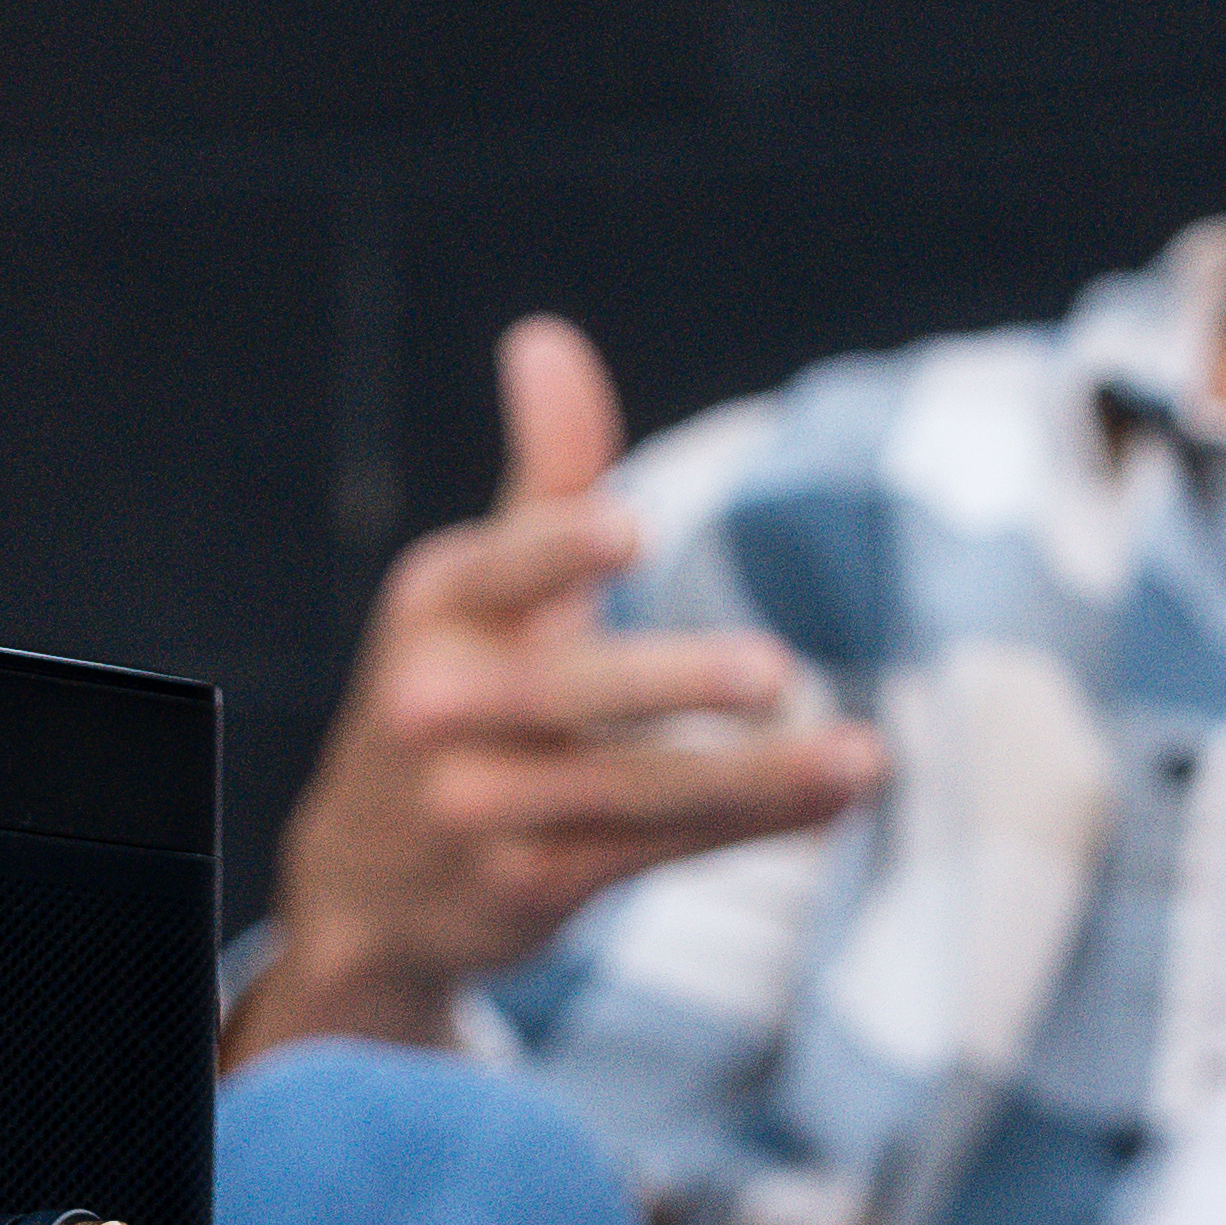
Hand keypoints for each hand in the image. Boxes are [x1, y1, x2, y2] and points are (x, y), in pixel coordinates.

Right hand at [247, 318, 880, 1061]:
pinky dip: (749, 827)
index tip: (627, 527)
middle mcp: (439, 710)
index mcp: (433, 609)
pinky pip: (654, 854)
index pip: (498, 570)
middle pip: (567, 693)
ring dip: (754, 777)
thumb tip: (546, 337)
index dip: (559, 549)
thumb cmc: (453, 690)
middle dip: (669, 683)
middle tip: (771, 669)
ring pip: (630, 790)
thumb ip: (542, 472)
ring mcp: (480, 809)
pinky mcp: (531, 887)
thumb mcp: (477, 584)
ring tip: (861, 755)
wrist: (365, 884)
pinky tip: (833, 799)